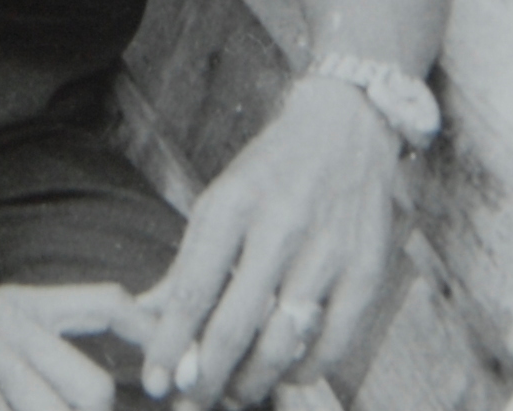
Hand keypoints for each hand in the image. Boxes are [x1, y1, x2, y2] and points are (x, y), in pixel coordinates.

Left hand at [137, 76, 403, 407]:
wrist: (347, 129)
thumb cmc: (271, 173)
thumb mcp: (219, 202)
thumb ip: (186, 265)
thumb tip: (145, 319)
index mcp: (233, 205)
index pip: (193, 292)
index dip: (170, 346)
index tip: (154, 382)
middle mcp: (281, 227)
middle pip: (235, 325)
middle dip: (207, 376)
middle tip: (193, 398)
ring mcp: (328, 251)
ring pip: (282, 343)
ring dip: (252, 381)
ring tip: (235, 390)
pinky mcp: (367, 271)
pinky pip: (332, 344)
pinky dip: (303, 372)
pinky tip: (284, 372)